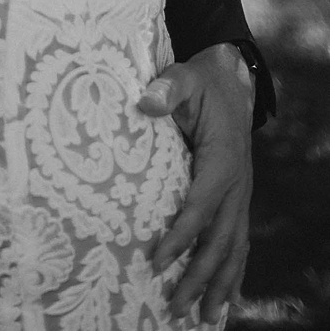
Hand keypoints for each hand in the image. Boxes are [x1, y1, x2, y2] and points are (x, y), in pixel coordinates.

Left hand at [141, 43, 253, 323]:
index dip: (179, 235)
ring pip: (233, 249)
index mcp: (222, 162)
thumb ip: (167, 89)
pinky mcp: (237, 200)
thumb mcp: (182, 77)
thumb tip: (147, 102)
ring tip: (202, 318)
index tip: (156, 260)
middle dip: (198, 276)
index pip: (199, 206)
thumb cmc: (200, 82)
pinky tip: (223, 301)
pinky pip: (238, 242)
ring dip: (218, 285)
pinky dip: (233, 274)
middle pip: (219, 240)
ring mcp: (240, 197)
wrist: (232, 82)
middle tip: (173, 306)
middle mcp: (237, 186)